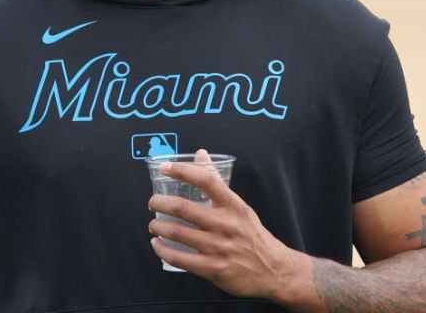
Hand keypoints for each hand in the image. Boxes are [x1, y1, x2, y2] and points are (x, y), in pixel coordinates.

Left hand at [148, 149, 307, 300]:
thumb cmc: (253, 236)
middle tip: (153, 202)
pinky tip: (157, 244)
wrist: (273, 270)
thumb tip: (201, 155)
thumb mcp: (240, 205)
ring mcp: (218, 247)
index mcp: (232, 205)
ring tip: (154, 224)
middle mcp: (225, 224)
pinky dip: (163, 250)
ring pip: (177, 232)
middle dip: (159, 203)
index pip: (206, 180)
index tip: (166, 168)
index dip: (183, 171)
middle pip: (183, 207)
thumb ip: (217, 181)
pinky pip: (179, 258)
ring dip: (158, 226)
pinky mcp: (212, 268)